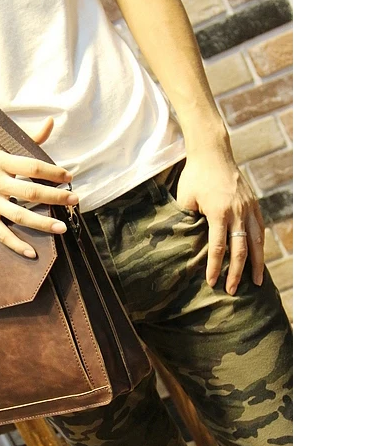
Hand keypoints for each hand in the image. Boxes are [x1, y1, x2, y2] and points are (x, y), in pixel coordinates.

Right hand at [0, 118, 78, 256]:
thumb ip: (28, 139)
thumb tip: (50, 123)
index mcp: (0, 162)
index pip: (31, 166)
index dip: (51, 172)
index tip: (68, 177)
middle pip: (29, 192)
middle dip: (54, 197)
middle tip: (73, 200)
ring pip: (19, 216)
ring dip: (42, 223)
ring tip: (61, 228)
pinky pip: (2, 234)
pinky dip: (16, 244)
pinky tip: (32, 253)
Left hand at [175, 150, 264, 293]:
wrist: (212, 153)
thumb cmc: (194, 177)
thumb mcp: (185, 200)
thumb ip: (189, 222)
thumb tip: (190, 245)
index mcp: (219, 212)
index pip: (218, 247)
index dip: (215, 267)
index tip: (213, 283)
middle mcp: (238, 212)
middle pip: (240, 249)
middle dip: (237, 273)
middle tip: (232, 291)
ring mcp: (249, 208)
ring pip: (256, 242)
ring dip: (257, 264)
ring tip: (257, 283)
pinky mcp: (254, 204)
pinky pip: (259, 230)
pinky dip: (260, 247)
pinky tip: (259, 260)